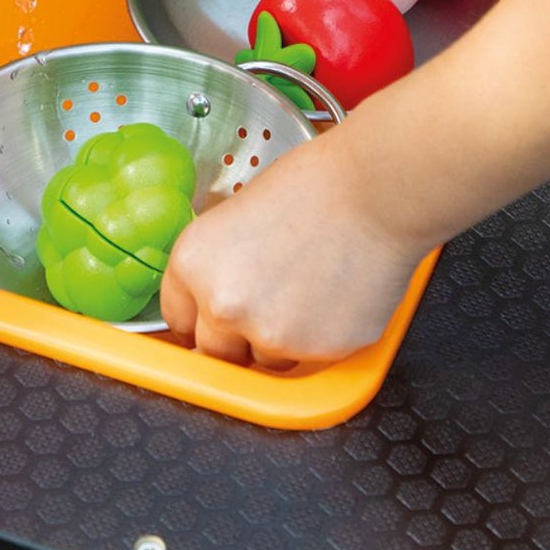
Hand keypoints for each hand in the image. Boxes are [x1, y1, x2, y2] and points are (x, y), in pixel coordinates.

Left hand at [159, 131, 425, 367]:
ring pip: (265, 360)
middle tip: (267, 306)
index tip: (212, 319)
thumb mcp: (235, 216)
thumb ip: (218, 264)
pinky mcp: (317, 353)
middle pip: (214, 352)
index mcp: (192, 263)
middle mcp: (222, 305)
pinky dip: (321, 339)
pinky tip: (332, 297)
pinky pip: (310, 362)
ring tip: (308, 290)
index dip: (199, 317)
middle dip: (236, 338)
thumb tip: (215, 293)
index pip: (177, 318)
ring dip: (280, 340)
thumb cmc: (311, 187)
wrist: (372, 193)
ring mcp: (269, 334)